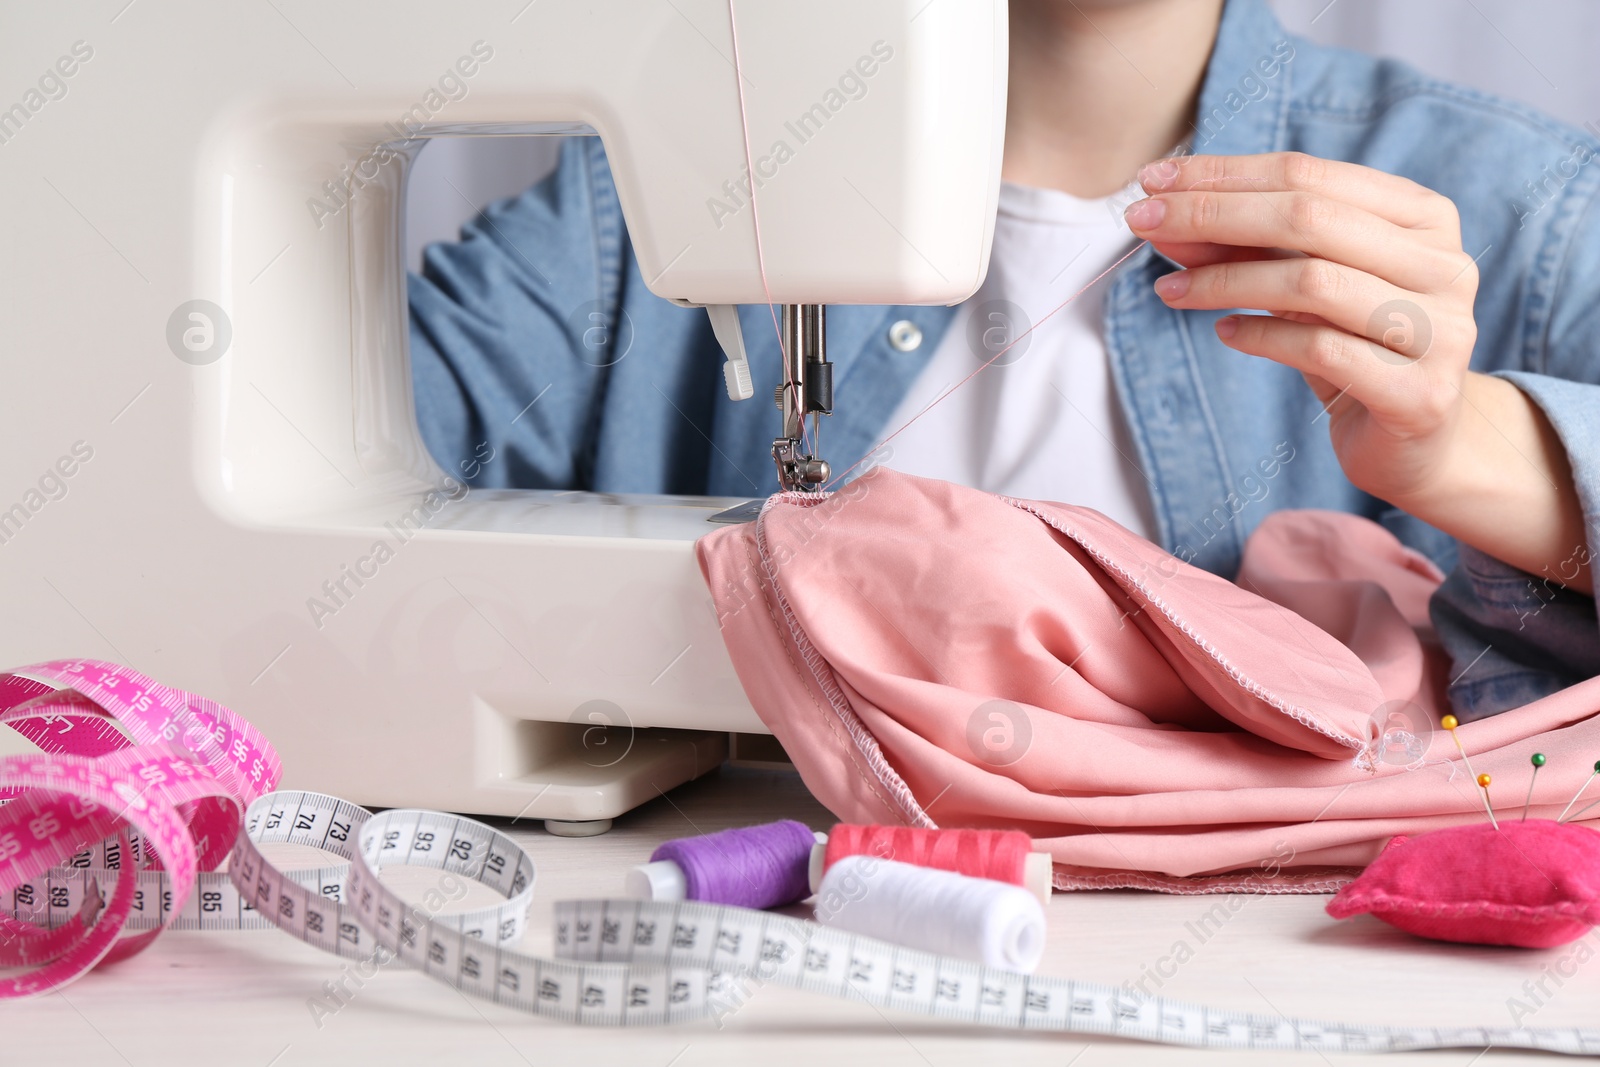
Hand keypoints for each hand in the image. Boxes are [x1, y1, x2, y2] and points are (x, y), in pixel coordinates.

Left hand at [1124, 151, 1478, 506]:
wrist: (1418, 443)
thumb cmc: (1356, 349)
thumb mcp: (1305, 288)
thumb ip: (1251, 248)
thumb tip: (1165, 217)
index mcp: (1422, 217)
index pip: (1309, 174)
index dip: (1225, 173)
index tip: (1153, 180)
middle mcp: (1443, 264)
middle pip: (1308, 217)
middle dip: (1213, 213)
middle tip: (1142, 222)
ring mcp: (1439, 329)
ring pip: (1312, 281)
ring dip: (1223, 279)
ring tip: (1170, 290)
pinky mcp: (1417, 393)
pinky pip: (1320, 349)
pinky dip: (1259, 335)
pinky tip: (1224, 332)